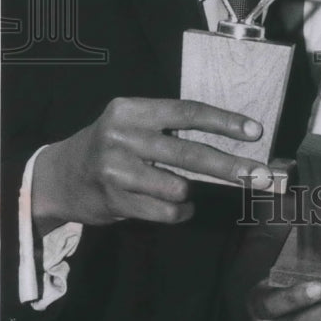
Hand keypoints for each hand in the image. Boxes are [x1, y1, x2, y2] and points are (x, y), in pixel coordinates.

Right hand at [32, 97, 274, 232]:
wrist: (59, 176)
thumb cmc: (111, 145)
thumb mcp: (132, 123)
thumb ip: (169, 127)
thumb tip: (229, 137)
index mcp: (131, 110)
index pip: (187, 111)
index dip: (223, 121)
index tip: (254, 131)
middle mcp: (121, 136)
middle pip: (189, 152)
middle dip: (230, 166)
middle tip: (261, 175)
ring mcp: (115, 170)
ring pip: (178, 187)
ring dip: (192, 193)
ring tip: (187, 193)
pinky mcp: (114, 201)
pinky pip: (165, 210)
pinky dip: (181, 210)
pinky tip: (180, 205)